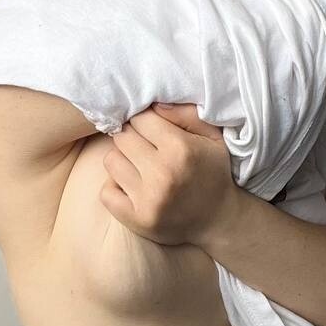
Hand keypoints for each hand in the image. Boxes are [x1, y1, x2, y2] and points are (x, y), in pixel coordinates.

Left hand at [99, 102, 238, 246]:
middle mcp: (162, 173)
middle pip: (122, 137)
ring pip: (110, 161)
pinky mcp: (137, 219)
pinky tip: (133, 188)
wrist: (219, 220)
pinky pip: (105, 193)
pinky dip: (115, 188)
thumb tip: (153, 104)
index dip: (146, 122)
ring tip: (140, 167)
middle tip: (146, 149)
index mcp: (181, 148)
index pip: (140, 118)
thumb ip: (185, 114)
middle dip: (132, 138)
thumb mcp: (212, 137)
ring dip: (122, 161)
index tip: (153, 131)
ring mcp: (148, 199)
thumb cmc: (212, 172)